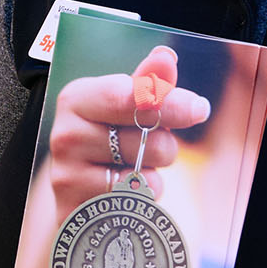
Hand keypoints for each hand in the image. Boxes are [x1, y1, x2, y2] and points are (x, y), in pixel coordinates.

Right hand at [45, 45, 211, 205]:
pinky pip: (135, 202)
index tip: (199, 108)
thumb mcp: (122, 103)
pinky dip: (142, 198)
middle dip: (165, 143)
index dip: (169, 102)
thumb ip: (146, 83)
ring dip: (153, 173)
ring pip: (145, 174)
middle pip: (147, 138)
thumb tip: (165, 58)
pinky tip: (124, 191)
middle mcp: (66, 134)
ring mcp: (67, 174)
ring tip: (132, 166)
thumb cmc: (105, 134)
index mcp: (77, 99)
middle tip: (154, 142)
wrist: (75, 183)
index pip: (128, 96)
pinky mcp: (77, 208)